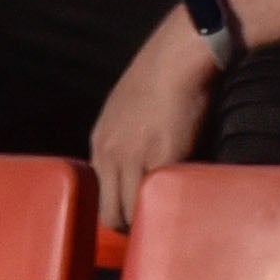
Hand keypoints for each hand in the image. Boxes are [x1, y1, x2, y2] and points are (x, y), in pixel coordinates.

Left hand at [88, 14, 219, 234]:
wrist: (181, 53)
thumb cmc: (163, 72)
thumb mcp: (128, 105)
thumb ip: (127, 136)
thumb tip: (141, 160)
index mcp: (100, 140)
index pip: (98, 192)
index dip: (116, 206)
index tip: (133, 211)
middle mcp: (110, 154)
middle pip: (109, 211)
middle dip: (128, 223)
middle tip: (150, 226)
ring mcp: (134, 159)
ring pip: (131, 211)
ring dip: (148, 217)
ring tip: (167, 217)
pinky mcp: (163, 159)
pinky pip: (160, 195)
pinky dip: (170, 201)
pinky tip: (182, 199)